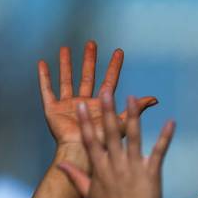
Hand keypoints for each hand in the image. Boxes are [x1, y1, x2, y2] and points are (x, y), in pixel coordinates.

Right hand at [38, 41, 156, 169]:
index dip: (114, 67)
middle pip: (87, 77)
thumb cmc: (102, 143)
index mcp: (100, 106)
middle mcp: (84, 104)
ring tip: (65, 48)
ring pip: (67, 80)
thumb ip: (135, 110)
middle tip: (92, 43)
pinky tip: (42, 63)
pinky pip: (47, 90)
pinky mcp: (53, 110)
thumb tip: (155, 99)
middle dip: (89, 60)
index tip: (119, 52)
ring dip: (66, 65)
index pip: (109, 81)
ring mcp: (68, 106)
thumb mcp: (122, 124)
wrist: (81, 154)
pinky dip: (44, 77)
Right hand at [57, 90, 173, 197]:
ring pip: (133, 138)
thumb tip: (60, 165)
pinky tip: (171, 122)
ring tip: (132, 98)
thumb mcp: (88, 195)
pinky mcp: (151, 173)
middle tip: (105, 91)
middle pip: (110, 134)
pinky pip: (159, 152)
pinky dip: (165, 137)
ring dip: (132, 117)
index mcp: (100, 170)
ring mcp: (134, 168)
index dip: (85, 122)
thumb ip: (75, 177)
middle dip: (107, 111)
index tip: (82, 105)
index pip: (90, 141)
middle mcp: (116, 166)